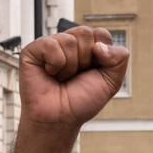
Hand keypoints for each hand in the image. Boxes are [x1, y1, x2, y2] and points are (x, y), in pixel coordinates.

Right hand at [17, 26, 129, 143]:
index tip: (95, 70)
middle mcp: (70, 44)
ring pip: (70, 40)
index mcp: (88, 49)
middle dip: (86, 60)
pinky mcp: (34, 50)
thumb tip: (101, 46)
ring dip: (71, 66)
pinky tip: (50, 73)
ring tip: (62, 77)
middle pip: (86, 33)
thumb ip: (119, 59)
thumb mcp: (111, 82)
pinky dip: (55, 63)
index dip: (103, 54)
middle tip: (76, 75)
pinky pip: (51, 45)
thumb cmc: (81, 101)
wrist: (60, 118)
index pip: (101, 34)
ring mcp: (51, 45)